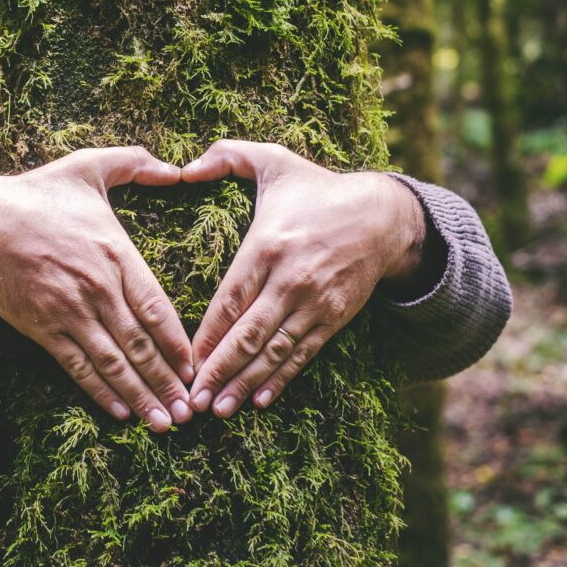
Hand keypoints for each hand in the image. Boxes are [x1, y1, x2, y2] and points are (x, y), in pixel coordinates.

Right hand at [0, 147, 194, 431]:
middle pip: (141, 344)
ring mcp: (68, 311)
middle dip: (168, 381)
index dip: (179, 342)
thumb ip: (136, 164)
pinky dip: (101, 392)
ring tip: (165, 422)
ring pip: (113, 362)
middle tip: (191, 411)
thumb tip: (178, 167)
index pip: (157, 307)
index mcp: (115, 252)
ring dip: (141, 395)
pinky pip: (77, 366)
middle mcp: (97, 287)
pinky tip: (121, 412)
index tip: (198, 367)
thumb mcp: (89, 166)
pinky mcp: (42, 327)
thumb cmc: (39, 193)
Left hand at [181, 140, 427, 417]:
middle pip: (248, 334)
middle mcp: (290, 280)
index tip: (183, 362)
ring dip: (244, 383)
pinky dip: (281, 379)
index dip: (206, 336)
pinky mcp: (334, 317)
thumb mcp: (274, 161)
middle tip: (191, 402)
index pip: (229, 300)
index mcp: (267, 245)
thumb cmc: (317, 188)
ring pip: (273, 351)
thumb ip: (227, 156)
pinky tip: (260, 401)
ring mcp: (314, 302)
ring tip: (218, 410)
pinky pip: (303, 354)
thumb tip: (183, 168)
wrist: (383, 215)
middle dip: (218, 371)